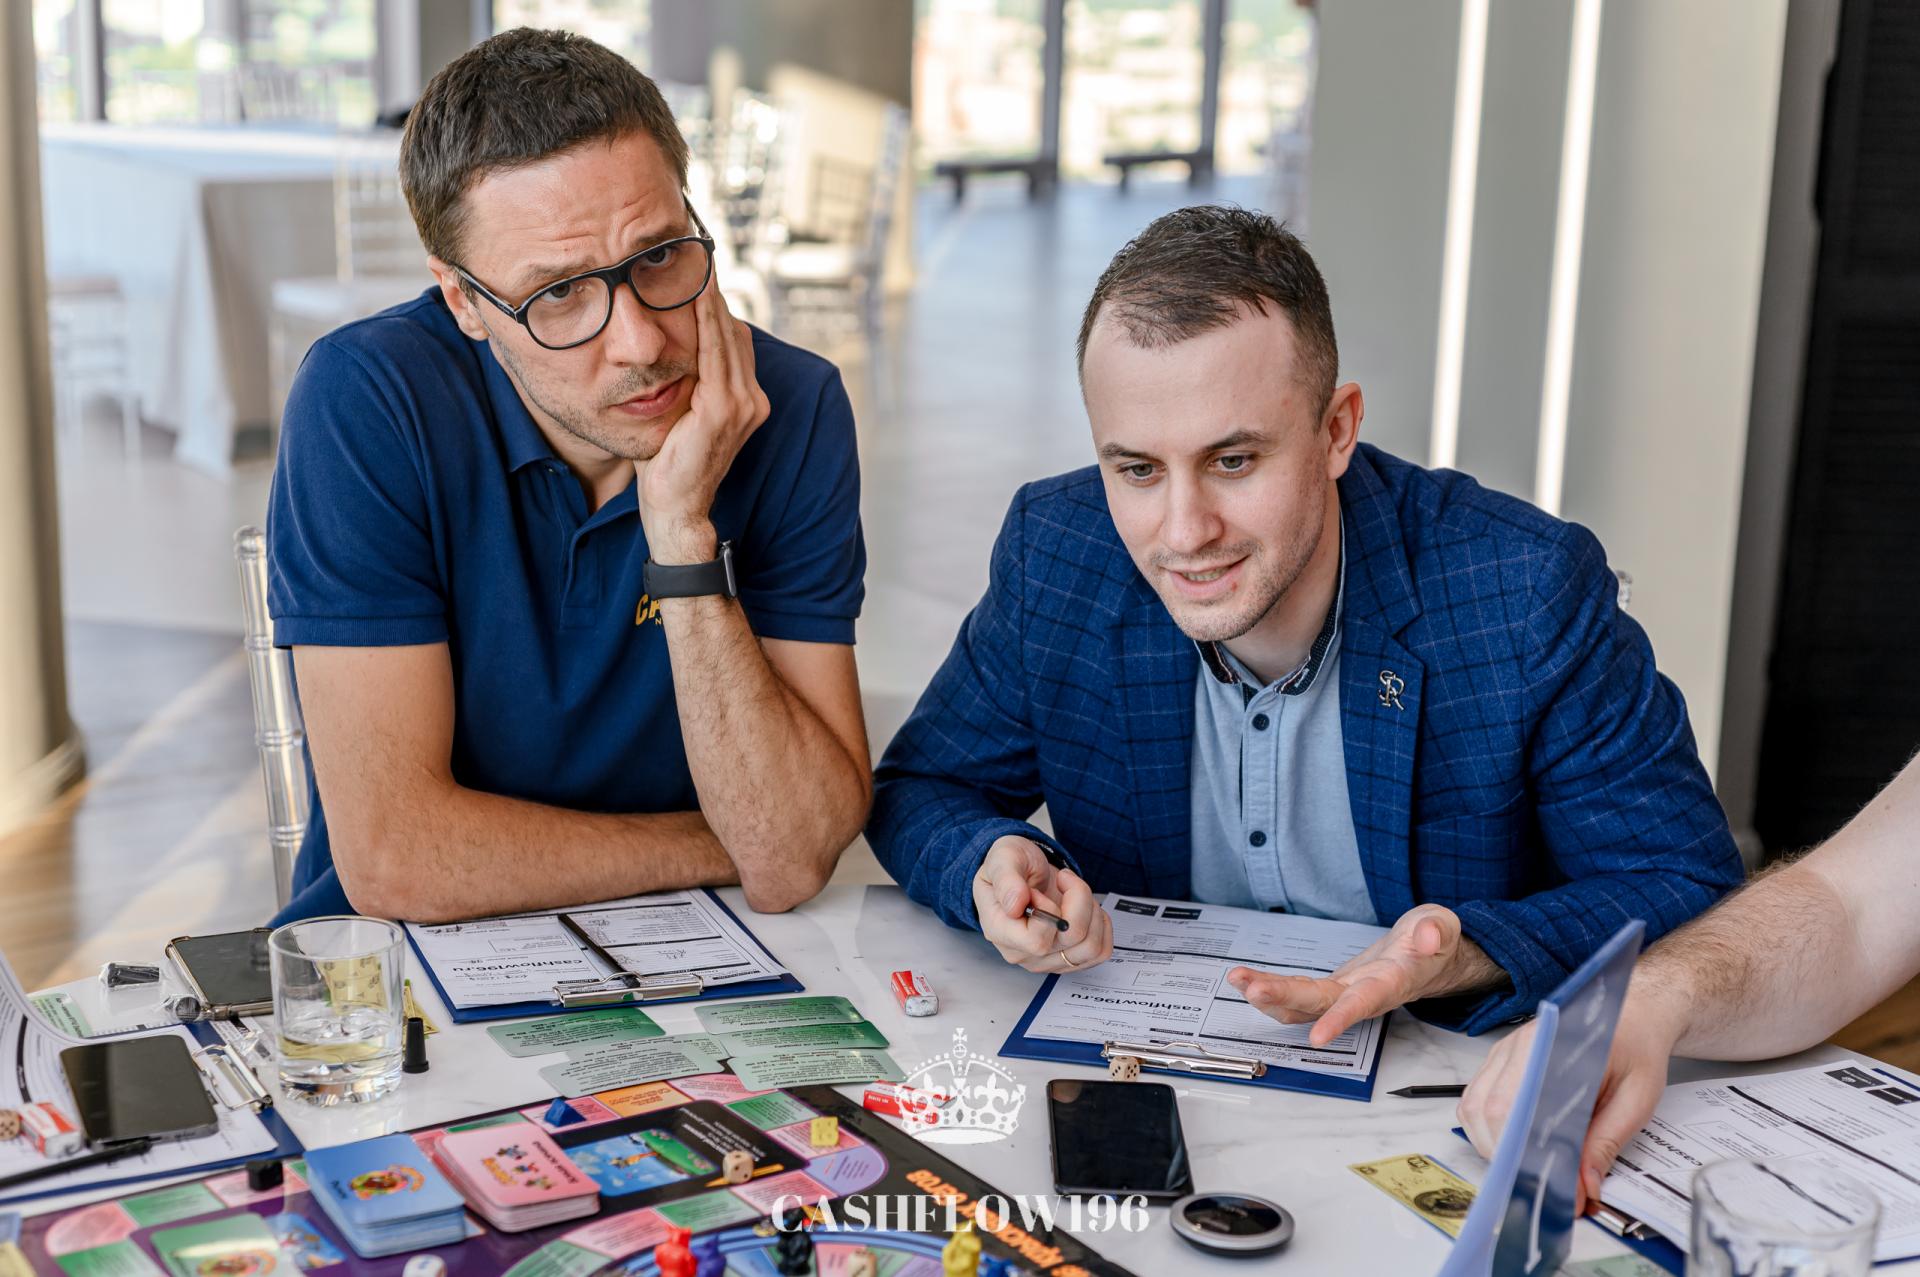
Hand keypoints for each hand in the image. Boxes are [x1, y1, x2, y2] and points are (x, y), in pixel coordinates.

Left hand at [634, 281, 770, 558]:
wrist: (675, 508)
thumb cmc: (668, 467)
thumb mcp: (677, 416)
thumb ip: (682, 385)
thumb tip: (663, 354)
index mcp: (745, 400)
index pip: (732, 341)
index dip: (715, 307)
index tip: (696, 274)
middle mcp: (752, 399)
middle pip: (733, 331)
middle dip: (714, 293)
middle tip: (696, 253)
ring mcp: (742, 405)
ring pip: (727, 335)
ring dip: (710, 297)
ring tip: (695, 262)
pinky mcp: (724, 410)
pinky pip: (715, 351)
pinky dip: (706, 319)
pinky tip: (696, 293)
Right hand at [971, 836, 1111, 974]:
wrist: (1023, 871)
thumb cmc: (1012, 866)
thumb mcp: (1003, 858)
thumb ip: (1007, 879)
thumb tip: (1016, 905)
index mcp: (1000, 931)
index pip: (1037, 942)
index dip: (1048, 911)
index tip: (1038, 890)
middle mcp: (1023, 952)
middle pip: (1070, 939)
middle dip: (1078, 899)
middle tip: (1063, 879)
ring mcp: (1047, 960)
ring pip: (1091, 946)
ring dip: (1091, 910)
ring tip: (1074, 893)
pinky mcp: (1068, 959)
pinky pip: (1100, 950)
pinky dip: (1100, 924)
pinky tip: (1084, 908)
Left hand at [1226, 903, 1479, 1046]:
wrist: (1427, 956)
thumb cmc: (1432, 942)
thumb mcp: (1443, 926)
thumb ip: (1436, 932)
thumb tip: (1427, 938)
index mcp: (1391, 981)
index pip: (1364, 1002)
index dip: (1341, 1019)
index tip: (1318, 1037)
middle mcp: (1363, 994)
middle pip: (1320, 1003)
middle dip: (1284, 997)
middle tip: (1251, 988)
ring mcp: (1344, 994)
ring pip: (1303, 1004)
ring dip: (1268, 995)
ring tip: (1237, 979)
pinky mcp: (1332, 989)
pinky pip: (1298, 995)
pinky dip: (1271, 989)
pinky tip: (1245, 981)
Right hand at [1458, 984, 1682, 1212]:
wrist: (1632, 1012)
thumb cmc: (1636, 1049)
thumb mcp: (1636, 1100)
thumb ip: (1607, 1142)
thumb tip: (1584, 1188)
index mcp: (1553, 1048)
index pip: (1514, 1104)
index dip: (1521, 1148)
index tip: (1540, 1179)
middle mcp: (1520, 1045)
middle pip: (1486, 1109)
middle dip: (1504, 1153)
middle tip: (1535, 1182)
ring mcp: (1505, 1050)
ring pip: (1473, 1105)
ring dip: (1490, 1142)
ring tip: (1524, 1165)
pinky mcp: (1500, 1059)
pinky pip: (1475, 1097)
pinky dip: (1485, 1127)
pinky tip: (1513, 1142)